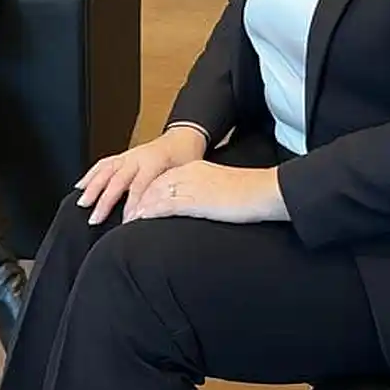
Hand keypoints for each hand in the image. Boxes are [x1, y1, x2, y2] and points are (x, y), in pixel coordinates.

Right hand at [75, 127, 208, 225]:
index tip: (126, 222)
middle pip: (117, 179)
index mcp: (156, 161)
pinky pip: (104, 163)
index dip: (132, 205)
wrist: (184, 138)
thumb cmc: (186, 158)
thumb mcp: (185, 175)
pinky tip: (81, 185)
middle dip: (105, 200)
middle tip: (95, 218)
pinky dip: (91, 174)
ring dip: (93, 187)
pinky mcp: (123, 156)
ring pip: (106, 169)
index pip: (140, 185)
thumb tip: (162, 215)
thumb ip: (172, 192)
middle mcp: (138, 157)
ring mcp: (129, 155)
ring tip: (82, 203)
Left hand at [127, 160, 289, 224]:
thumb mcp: (223, 189)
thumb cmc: (250, 194)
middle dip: (138, 199)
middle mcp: (190, 174)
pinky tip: (140, 221)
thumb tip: (200, 206)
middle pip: (155, 184)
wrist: (265, 191)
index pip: (164, 178)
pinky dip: (150, 213)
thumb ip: (206, 194)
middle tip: (124, 213)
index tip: (137, 203)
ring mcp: (192, 186)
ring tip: (127, 221)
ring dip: (139, 208)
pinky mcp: (196, 200)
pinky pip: (166, 205)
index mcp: (197, 168)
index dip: (148, 191)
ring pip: (156, 194)